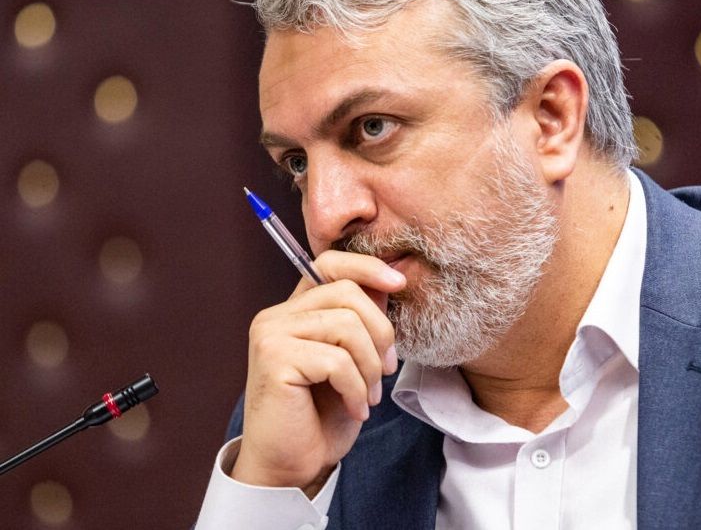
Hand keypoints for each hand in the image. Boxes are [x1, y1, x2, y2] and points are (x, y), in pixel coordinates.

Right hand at [230, 250, 404, 493]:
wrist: (291, 466)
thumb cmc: (321, 416)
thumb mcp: (353, 359)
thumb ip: (362, 321)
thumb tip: (389, 283)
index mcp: (295, 310)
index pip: (329, 263)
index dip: (367, 266)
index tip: (398, 284)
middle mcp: (277, 316)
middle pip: (347, 292)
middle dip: (380, 332)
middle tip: (385, 370)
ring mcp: (271, 335)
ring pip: (347, 326)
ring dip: (369, 366)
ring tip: (369, 394)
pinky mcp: (274, 360)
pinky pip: (336, 360)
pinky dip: (356, 388)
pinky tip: (356, 408)